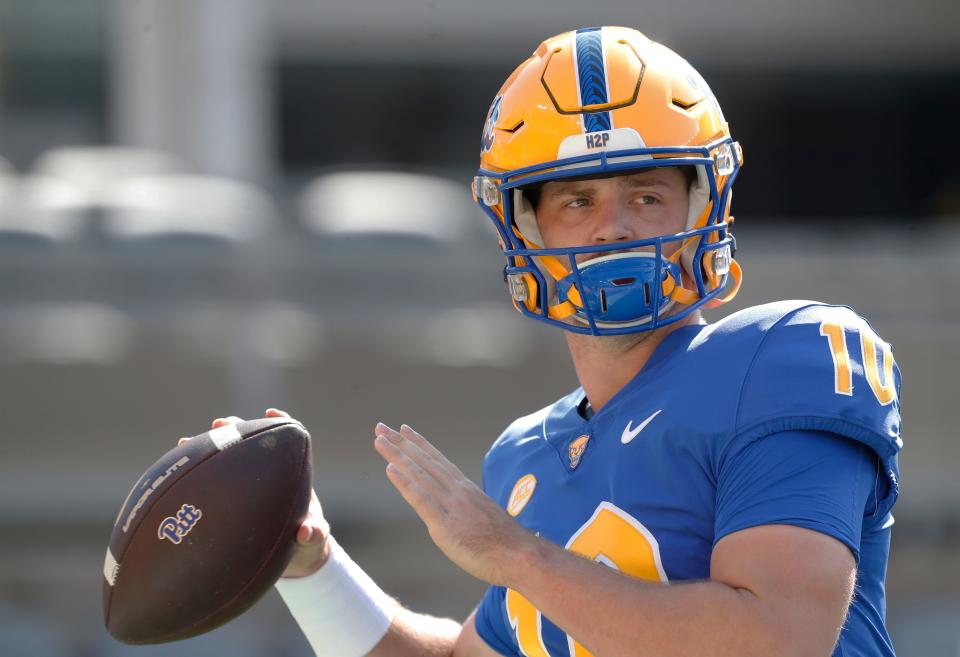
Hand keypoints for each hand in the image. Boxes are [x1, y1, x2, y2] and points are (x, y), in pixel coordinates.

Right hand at [179, 408, 330, 577]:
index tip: (271, 413)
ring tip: (185, 442)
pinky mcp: (226, 505)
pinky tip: (170, 476)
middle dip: (233, 429)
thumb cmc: (307, 546)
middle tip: (219, 424)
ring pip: (223, 462)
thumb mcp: (314, 542)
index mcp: (289, 477)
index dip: (280, 423)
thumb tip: (306, 531)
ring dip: (206, 450)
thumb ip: (315, 535)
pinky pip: (207, 489)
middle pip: (249, 444)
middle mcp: (265, 477)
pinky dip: (192, 480)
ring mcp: (243, 489)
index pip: (286, 442)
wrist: (292, 564)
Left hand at [373, 423, 533, 585]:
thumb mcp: (483, 518)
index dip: (419, 443)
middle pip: (423, 461)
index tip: (403, 430)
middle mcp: (457, 490)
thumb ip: (465, 510)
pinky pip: (421, 498)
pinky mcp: (444, 523)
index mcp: (465, 489)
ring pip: (419, 474)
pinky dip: (405, 482)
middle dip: (400, 443)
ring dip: (396, 455)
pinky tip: (390, 469)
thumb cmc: (505, 544)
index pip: (437, 460)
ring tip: (379, 440)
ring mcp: (450, 504)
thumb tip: (455, 514)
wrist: (519, 555)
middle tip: (381, 427)